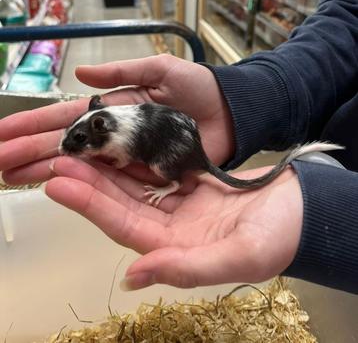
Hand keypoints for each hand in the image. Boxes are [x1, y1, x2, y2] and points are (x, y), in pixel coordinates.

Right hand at [0, 55, 233, 185]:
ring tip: (11, 176)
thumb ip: (123, 74)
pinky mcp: (144, 176)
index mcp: (112, 107)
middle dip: (29, 150)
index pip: (65, 117)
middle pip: (64, 144)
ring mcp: (126, 157)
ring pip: (79, 165)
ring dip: (44, 169)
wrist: (231, 113)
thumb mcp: (160, 70)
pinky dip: (80, 184)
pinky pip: (107, 181)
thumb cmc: (197, 88)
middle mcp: (112, 134)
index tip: (2, 134)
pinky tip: (53, 185)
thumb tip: (79, 74)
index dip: (34, 124)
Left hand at [45, 156, 302, 288]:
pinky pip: (157, 172)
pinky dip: (137, 158)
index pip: (125, 226)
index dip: (91, 206)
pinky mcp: (193, 186)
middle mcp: (173, 230)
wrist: (305, 210)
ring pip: (136, 186)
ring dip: (109, 168)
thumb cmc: (280, 235)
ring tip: (80, 148)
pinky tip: (120, 143)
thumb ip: (187, 269)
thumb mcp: (239, 257)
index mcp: (178, 250)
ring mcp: (182, 206)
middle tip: (60, 159)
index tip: (60, 184)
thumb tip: (133, 278)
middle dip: (90, 183)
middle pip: (122, 204)